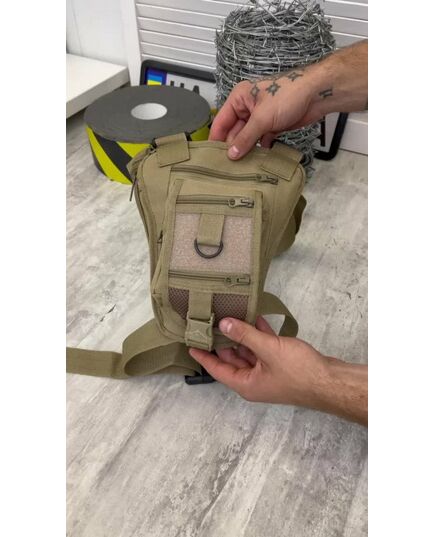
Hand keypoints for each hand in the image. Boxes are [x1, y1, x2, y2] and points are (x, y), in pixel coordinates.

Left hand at [189, 316, 367, 424]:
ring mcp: (268, 373)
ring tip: (230, 314)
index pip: (217, 370)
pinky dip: (260, 335)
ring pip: (249, 351)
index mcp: (246, 384)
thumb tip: (223, 324)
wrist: (330, 381)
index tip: (190, 344)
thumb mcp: (268, 351)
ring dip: (243, 335)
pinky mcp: (280, 365)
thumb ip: (245, 336)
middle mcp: (254, 380)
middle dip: (223, 341)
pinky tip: (256, 318)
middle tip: (209, 321)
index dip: (203, 356)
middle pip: (232, 359)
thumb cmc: (299, 372)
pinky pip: (264, 348)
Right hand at [209, 40, 367, 159]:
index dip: (216, 139)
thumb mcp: (262, 118)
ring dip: (246, 150)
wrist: (316, 94)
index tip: (211, 157)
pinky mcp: (273, 126)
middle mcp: (248, 108)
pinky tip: (257, 162)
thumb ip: (245, 138)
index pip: (221, 121)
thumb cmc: (287, 95)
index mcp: (239, 98)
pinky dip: (260, 150)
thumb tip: (231, 155)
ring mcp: (261, 118)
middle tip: (227, 167)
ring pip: (248, 138)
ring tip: (240, 168)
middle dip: (233, 147)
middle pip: (234, 131)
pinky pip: (261, 141)